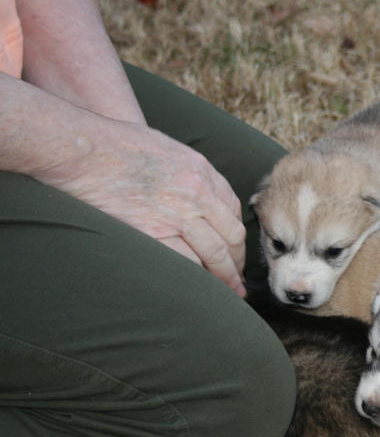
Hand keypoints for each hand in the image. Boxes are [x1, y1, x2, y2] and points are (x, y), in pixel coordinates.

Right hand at [36, 120, 246, 296]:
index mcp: (202, 171)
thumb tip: (198, 196)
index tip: (236, 251)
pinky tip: (199, 288)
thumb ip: (188, 172)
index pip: (232, 210)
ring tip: (228, 292)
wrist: (85, 149)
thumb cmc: (118, 144)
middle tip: (238, 281)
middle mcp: (198, 193)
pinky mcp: (155, 231)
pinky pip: (186, 262)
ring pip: (216, 253)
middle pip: (231, 235)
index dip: (236, 235)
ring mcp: (179, 214)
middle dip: (237, 261)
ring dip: (224, 276)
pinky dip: (196, 278)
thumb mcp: (167, 149)